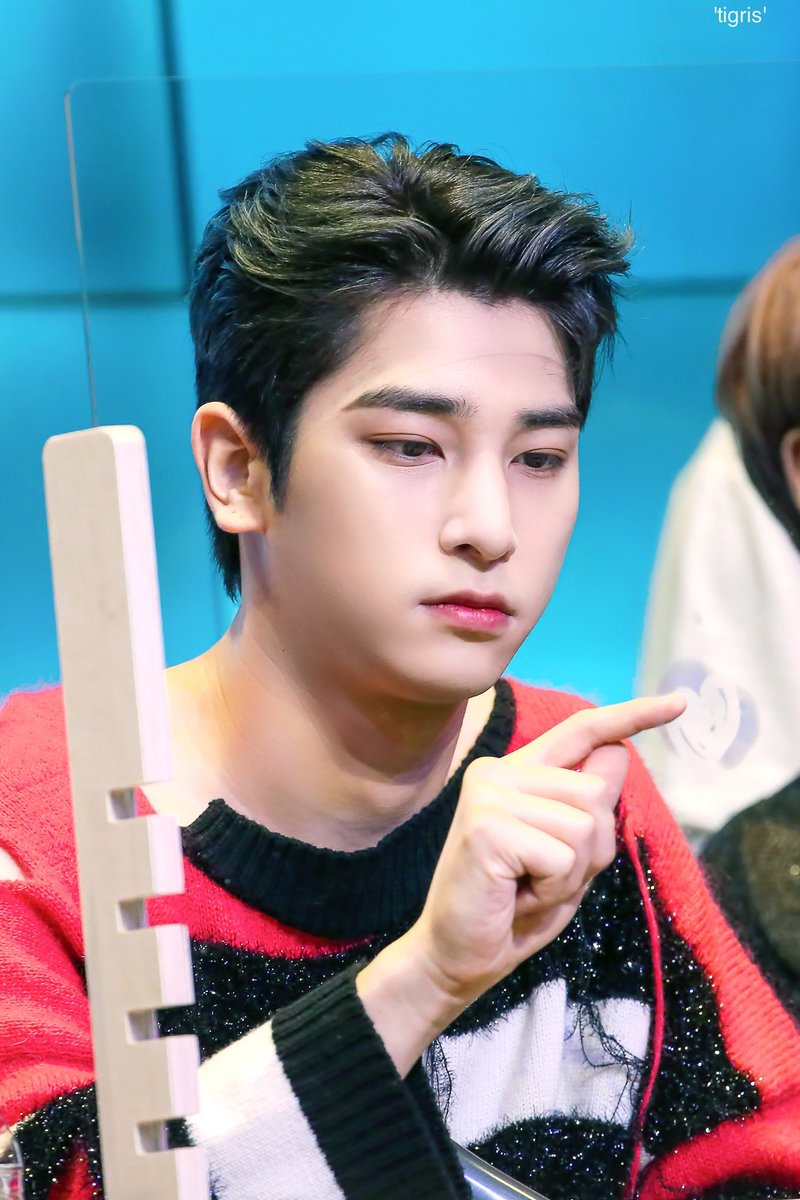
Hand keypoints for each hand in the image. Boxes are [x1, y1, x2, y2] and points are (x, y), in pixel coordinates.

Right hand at [357, 692, 684, 1073]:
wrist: (456, 957)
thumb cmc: (513, 909)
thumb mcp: (568, 856)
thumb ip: (589, 807)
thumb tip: (620, 751)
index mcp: (519, 772)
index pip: (583, 731)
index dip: (633, 715)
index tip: (679, 702)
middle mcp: (500, 771)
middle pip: (597, 791)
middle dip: (591, 849)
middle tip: (542, 879)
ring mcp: (490, 794)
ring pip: (585, 824)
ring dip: (570, 874)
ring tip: (527, 889)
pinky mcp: (487, 826)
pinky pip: (563, 856)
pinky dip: (553, 889)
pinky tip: (517, 896)